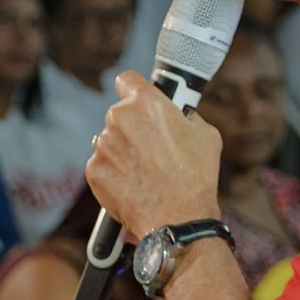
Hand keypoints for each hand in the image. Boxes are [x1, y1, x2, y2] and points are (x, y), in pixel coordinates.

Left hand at [85, 71, 221, 236]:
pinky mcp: (94, 170)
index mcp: (147, 103)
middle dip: (133, 126)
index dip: (135, 89)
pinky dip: (114, 173)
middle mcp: (119, 118)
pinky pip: (103, 164)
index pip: (128, 79)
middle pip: (120, 113)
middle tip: (153, 146)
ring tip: (146, 171)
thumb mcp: (206, 134)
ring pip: (111, 140)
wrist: (178, 219)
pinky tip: (134, 184)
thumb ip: (185, 117)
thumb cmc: (196, 177)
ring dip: (123, 150)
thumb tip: (180, 116)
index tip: (140, 97)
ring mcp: (103, 145)